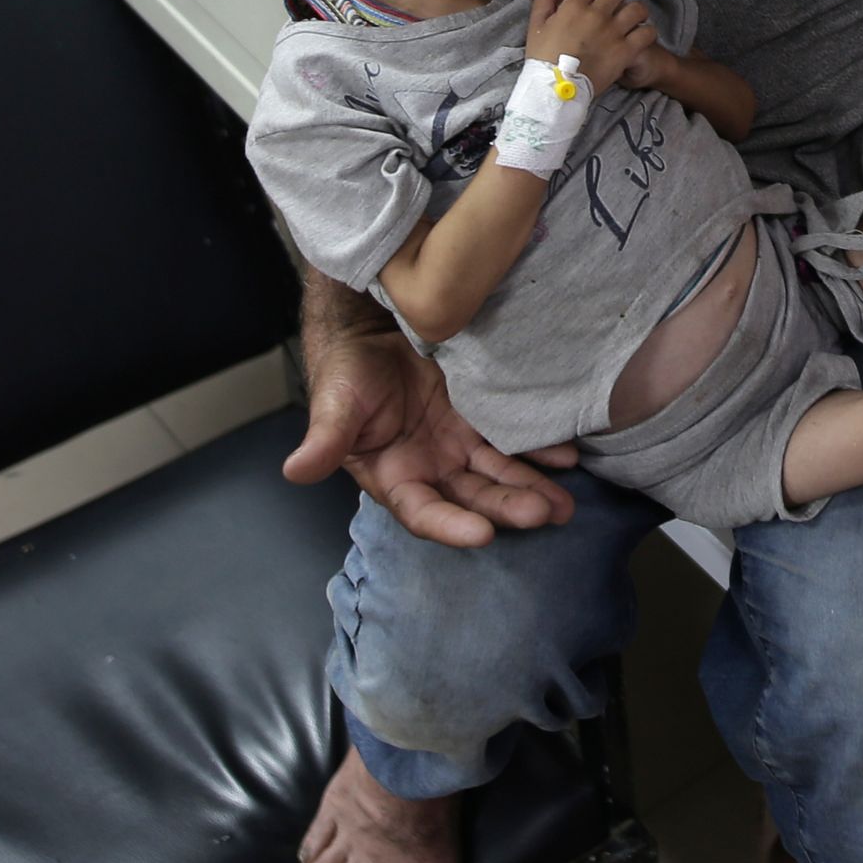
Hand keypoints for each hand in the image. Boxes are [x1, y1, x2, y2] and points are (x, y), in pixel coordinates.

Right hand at [281, 323, 575, 547]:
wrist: (374, 327)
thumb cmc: (346, 371)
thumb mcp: (334, 403)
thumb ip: (324, 440)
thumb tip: (294, 472)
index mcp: (394, 477)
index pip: (425, 512)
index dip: (451, 526)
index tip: (482, 535)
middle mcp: (433, 468)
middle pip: (475, 497)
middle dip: (509, 507)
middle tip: (547, 513)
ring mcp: (461, 444)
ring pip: (500, 473)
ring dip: (533, 487)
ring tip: (566, 500)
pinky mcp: (483, 417)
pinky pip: (515, 437)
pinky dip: (542, 448)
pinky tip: (568, 453)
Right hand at [531, 0, 659, 91]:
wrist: (555, 90)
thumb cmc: (543, 58)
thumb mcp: (536, 25)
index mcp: (574, 6)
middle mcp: (597, 15)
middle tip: (613, 5)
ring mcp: (614, 32)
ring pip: (637, 8)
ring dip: (635, 11)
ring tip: (630, 19)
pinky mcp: (626, 51)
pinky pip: (647, 32)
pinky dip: (646, 32)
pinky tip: (638, 36)